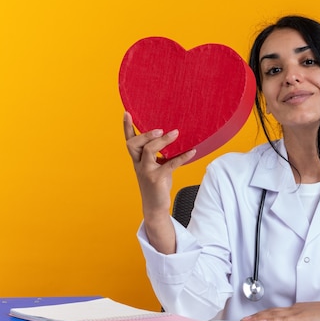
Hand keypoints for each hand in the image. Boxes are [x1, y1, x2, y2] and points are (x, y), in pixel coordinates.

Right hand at [123, 112, 195, 252]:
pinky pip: (170, 164)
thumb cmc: (157, 184)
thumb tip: (172, 137)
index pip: (129, 141)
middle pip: (134, 144)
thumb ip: (159, 154)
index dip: (127, 127)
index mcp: (137, 160)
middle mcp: (138, 164)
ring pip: (149, 151)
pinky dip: (182, 157)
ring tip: (175, 133)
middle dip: (145, 134)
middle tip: (159, 129)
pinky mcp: (157, 179)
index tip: (127, 113)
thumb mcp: (156, 166)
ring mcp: (146, 172)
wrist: (155, 207)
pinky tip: (192, 152)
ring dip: (162, 141)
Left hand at [240, 297, 319, 320]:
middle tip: (244, 319)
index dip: (263, 314)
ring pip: (274, 314)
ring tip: (248, 320)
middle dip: (256, 315)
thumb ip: (304, 319)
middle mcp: (294, 309)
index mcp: (297, 309)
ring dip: (259, 317)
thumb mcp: (314, 316)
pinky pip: (283, 320)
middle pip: (271, 311)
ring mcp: (296, 313)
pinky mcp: (300, 318)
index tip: (254, 317)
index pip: (276, 311)